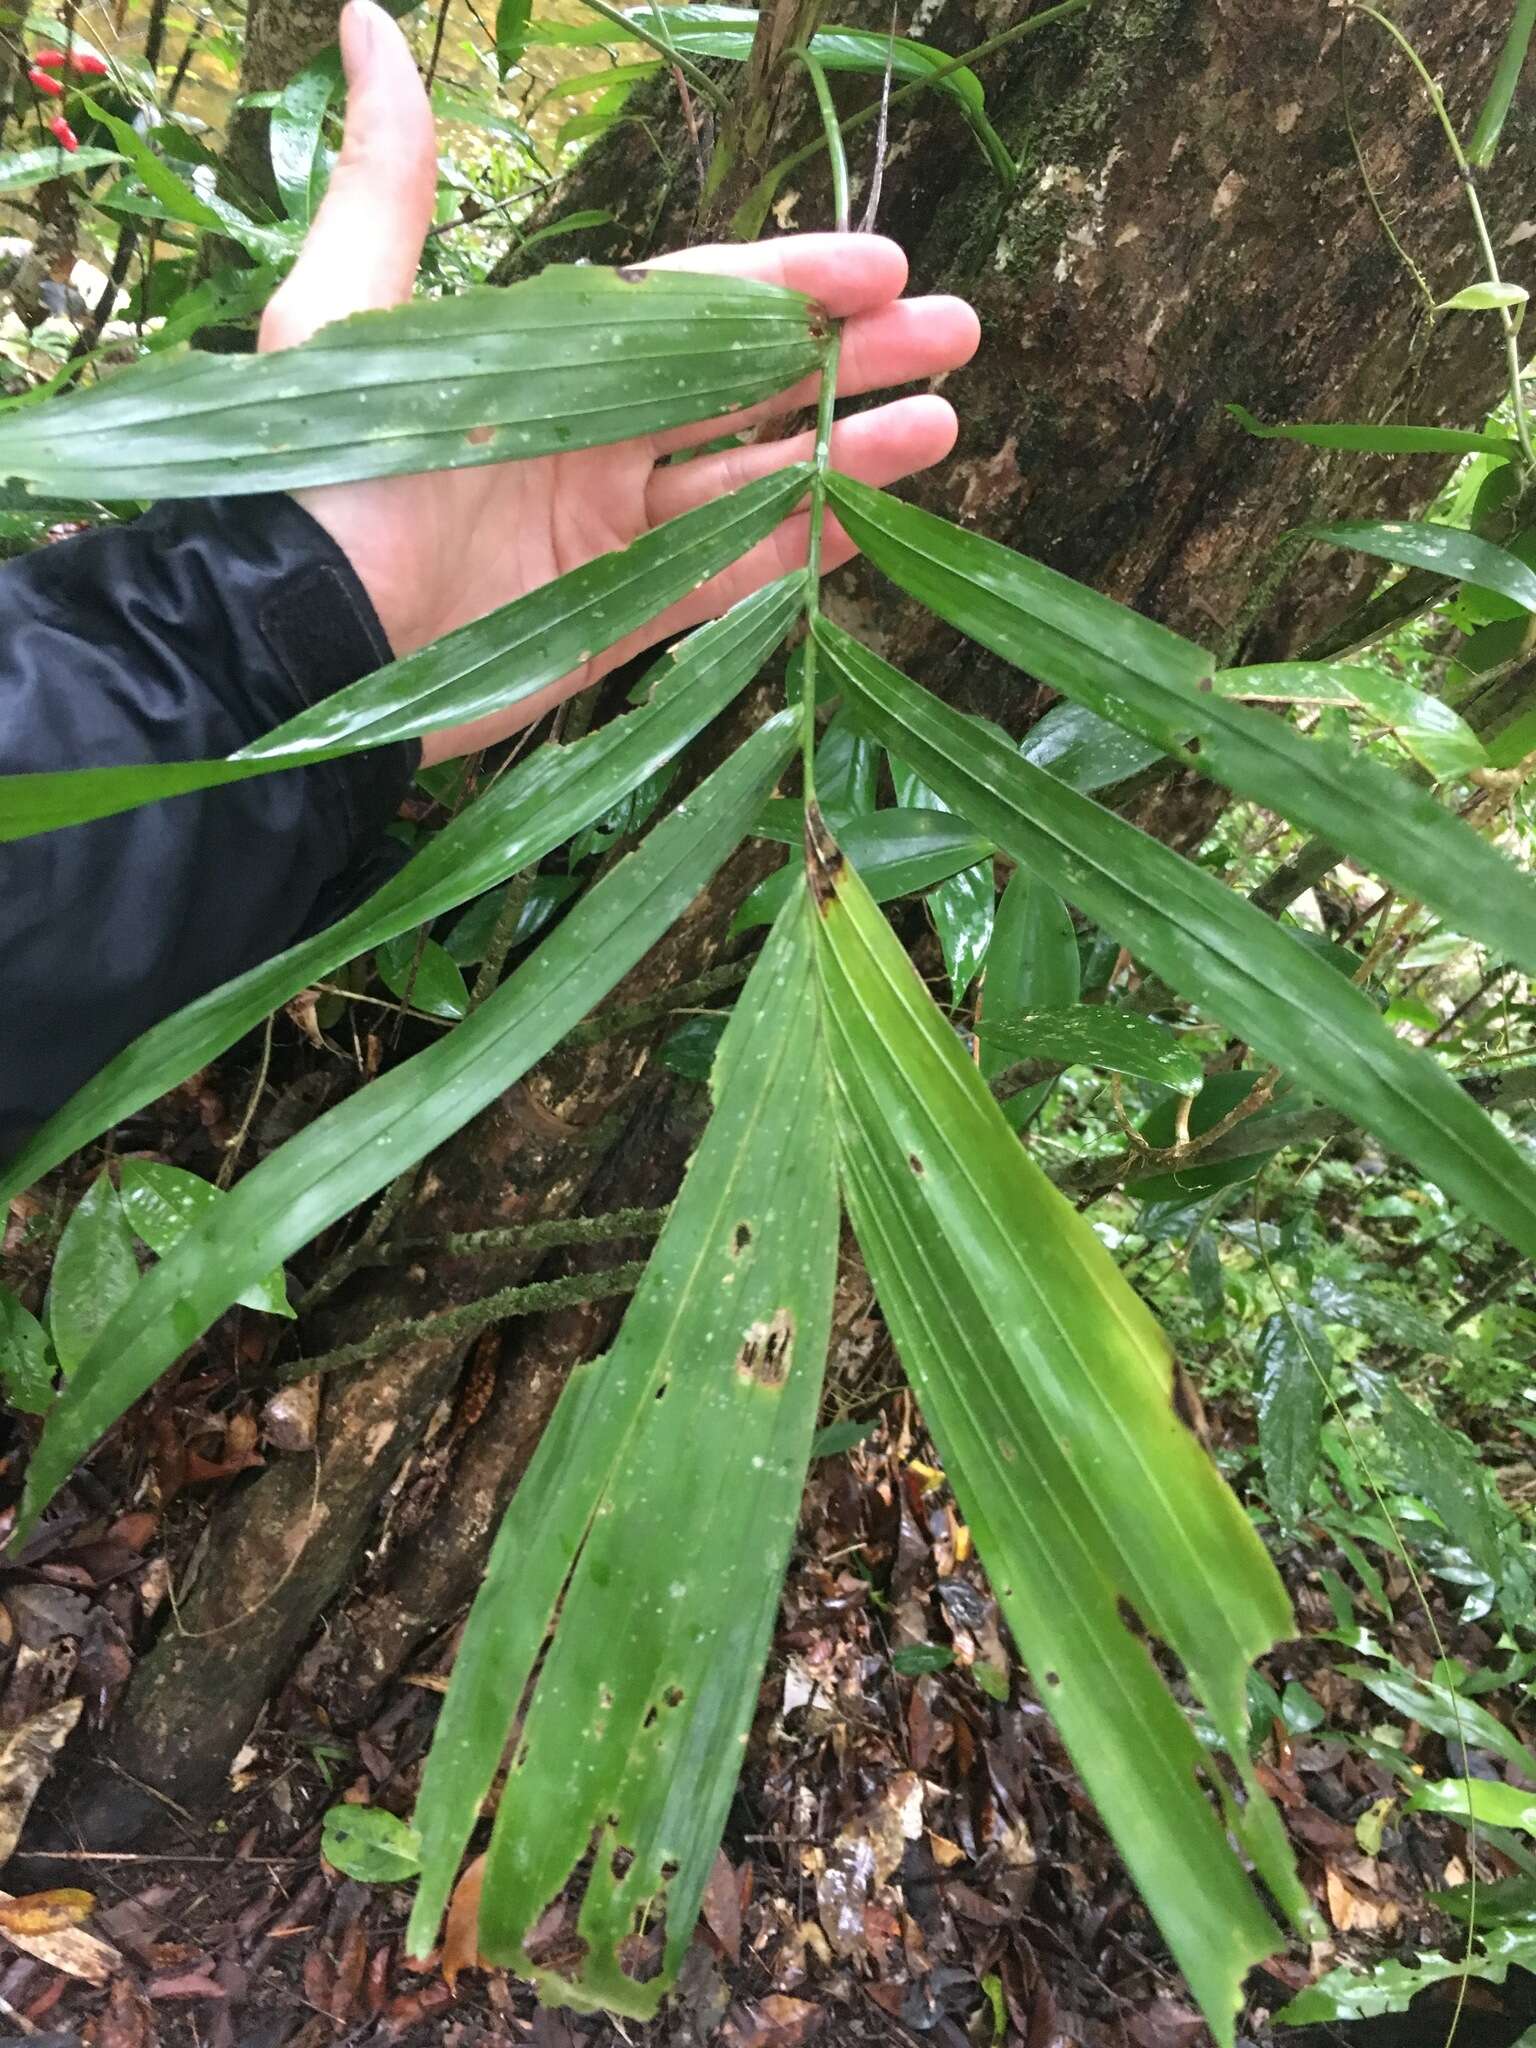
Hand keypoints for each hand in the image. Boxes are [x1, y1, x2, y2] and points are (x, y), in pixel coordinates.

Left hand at [259, 0, 979, 764]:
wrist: (303, 640)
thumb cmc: (326, 473)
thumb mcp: (347, 310)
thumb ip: (392, 184)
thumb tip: (372, 21)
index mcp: (556, 356)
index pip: (697, 303)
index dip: (790, 281)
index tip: (882, 264)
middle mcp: (600, 436)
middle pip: (751, 384)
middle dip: (853, 357)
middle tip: (956, 333)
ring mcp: (616, 530)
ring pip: (757, 479)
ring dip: (851, 451)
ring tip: (945, 425)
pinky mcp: (620, 616)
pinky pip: (726, 579)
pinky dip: (794, 557)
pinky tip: (868, 524)